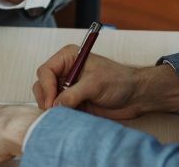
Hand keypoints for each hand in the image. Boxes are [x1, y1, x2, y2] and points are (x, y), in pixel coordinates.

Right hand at [32, 45, 178, 118]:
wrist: (136, 96)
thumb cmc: (120, 81)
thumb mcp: (95, 84)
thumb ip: (73, 94)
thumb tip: (55, 105)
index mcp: (68, 58)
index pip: (45, 71)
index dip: (46, 87)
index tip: (51, 103)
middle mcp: (65, 71)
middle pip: (42, 85)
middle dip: (46, 99)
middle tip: (54, 112)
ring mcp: (67, 87)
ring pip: (48, 99)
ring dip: (53, 108)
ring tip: (64, 115)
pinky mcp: (72, 102)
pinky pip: (58, 109)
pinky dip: (59, 115)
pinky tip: (68, 119)